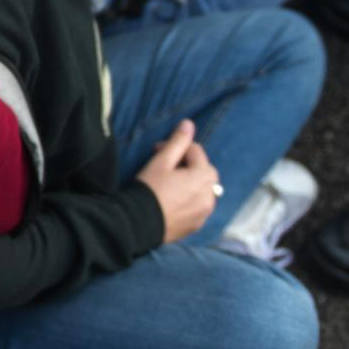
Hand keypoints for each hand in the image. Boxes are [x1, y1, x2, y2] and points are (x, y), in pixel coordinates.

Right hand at [135, 119, 219, 243]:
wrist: (139, 223)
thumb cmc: (149, 188)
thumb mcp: (161, 161)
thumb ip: (177, 142)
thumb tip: (189, 124)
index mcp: (202, 176)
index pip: (197, 152)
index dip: (177, 148)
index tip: (158, 151)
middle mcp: (209, 195)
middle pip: (205, 171)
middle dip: (190, 165)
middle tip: (167, 167)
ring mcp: (204, 212)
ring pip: (204, 190)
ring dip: (193, 183)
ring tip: (171, 184)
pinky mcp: (197, 225)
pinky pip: (199, 206)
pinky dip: (191, 200)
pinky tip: (174, 200)